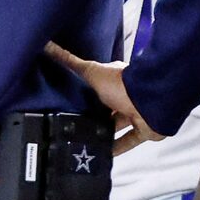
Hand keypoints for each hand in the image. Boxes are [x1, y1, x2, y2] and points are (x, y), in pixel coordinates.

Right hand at [44, 43, 161, 151]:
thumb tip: (47, 45)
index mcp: (116, 80)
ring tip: (85, 143)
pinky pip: (128, 141)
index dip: (85, 92)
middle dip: (93, 116)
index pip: (98, 85)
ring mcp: (136, 114)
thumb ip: (70, 62)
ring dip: (103, 133)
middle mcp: (126, 97)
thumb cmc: (122, 84)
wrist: (152, 102)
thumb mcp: (91, 71)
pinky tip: (103, 154)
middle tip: (73, 126)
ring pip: (116, 126)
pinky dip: (117, 148)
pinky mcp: (143, 130)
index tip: (69, 102)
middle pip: (106, 108)